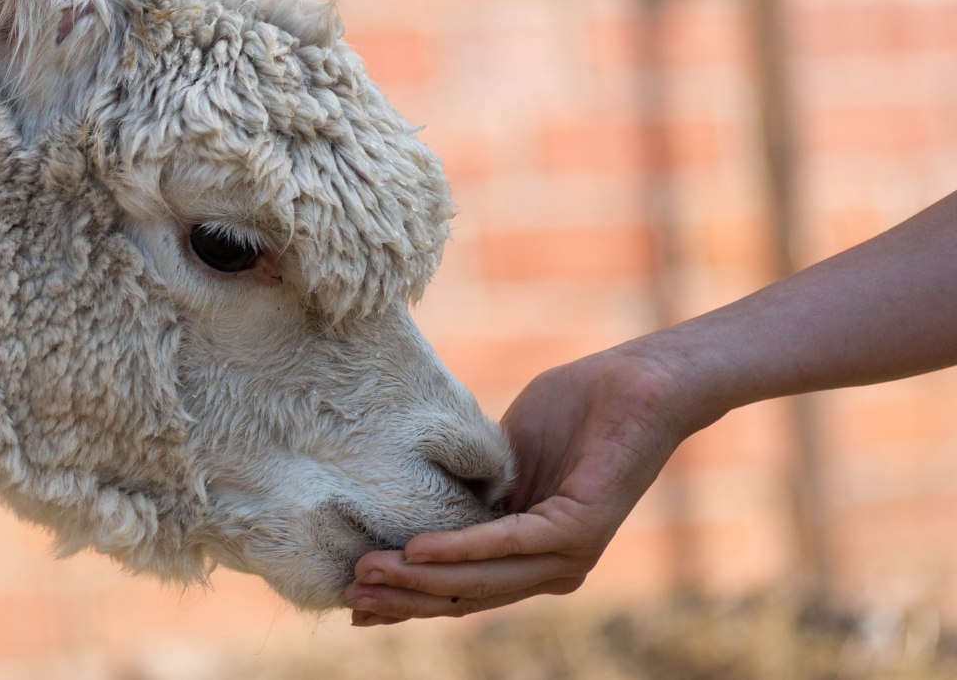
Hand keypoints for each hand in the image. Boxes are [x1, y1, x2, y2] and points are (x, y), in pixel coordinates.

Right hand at [343, 348, 707, 625]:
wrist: (639, 384)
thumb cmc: (577, 410)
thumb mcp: (508, 460)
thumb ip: (476, 494)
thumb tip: (424, 510)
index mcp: (532, 553)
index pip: (461, 587)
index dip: (409, 598)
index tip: (356, 604)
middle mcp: (551, 567)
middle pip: (464, 595)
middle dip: (402, 599)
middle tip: (349, 594)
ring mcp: (568, 553)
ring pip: (479, 579)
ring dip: (418, 579)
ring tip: (368, 573)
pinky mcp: (579, 527)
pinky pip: (507, 543)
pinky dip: (459, 550)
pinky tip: (417, 549)